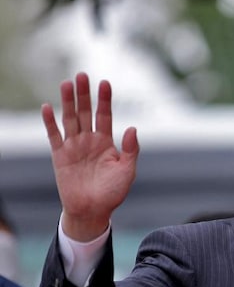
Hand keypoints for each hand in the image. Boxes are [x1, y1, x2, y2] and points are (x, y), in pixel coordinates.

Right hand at [41, 72, 138, 240]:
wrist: (93, 211)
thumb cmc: (113, 192)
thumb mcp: (127, 170)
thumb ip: (130, 150)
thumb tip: (132, 128)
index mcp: (106, 142)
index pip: (105, 116)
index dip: (104, 100)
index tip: (105, 82)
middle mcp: (89, 140)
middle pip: (85, 112)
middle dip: (84, 94)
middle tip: (82, 75)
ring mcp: (73, 147)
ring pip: (70, 119)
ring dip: (68, 102)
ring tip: (67, 83)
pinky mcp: (60, 156)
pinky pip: (54, 136)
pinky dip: (50, 122)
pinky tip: (48, 107)